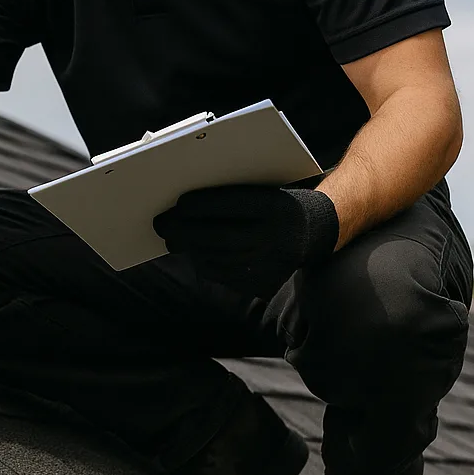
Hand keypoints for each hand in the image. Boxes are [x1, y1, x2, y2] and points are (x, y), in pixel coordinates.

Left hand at [152, 184, 339, 296]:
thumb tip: (184, 203)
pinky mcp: (263, 284)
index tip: (179, 204)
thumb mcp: (263, 190)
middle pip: (219, 236)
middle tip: (161, 224)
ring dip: (189, 249)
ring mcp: (270, 265)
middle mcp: (275, 238)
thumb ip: (231, 194)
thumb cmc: (275, 204)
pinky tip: (195, 253)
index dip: (201, 206)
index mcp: (275, 207)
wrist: (312, 234)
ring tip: (172, 239)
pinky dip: (205, 263)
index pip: (231, 205)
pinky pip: (224, 275)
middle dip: (184, 231)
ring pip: (218, 259)